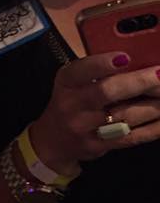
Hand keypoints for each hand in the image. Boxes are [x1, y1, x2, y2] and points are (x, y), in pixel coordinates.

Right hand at [31, 53, 159, 171]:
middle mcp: (73, 105)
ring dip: (154, 105)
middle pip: (107, 92)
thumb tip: (140, 62)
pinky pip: (131, 137)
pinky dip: (153, 128)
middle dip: (138, 82)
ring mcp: (86, 128)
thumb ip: (97, 73)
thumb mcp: (72, 84)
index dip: (102, 63)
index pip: (81, 70)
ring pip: (125, 115)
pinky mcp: (99, 146)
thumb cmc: (70, 103)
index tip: (125, 57)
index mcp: (67, 83)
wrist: (52, 142)